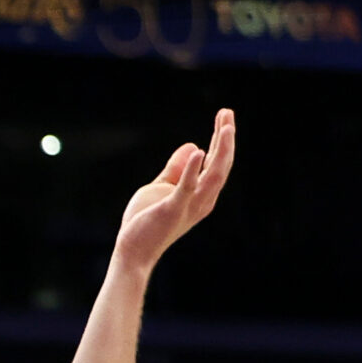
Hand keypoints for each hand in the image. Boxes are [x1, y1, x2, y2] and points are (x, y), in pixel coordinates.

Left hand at [112, 109, 236, 277]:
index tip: (225, 116)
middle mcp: (202, 200)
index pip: (217, 163)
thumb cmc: (147, 220)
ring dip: (221, 150)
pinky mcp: (173, 209)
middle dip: (226, 139)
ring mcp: (190, 205)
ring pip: (214, 175)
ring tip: (225, 127)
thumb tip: (194, 146)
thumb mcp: (162, 187)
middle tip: (228, 113)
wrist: (133, 249)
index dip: (221, 139)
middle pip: (222, 166)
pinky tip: (198, 151)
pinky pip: (186, 188)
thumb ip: (176, 169)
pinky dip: (192, 170)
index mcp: (201, 194)